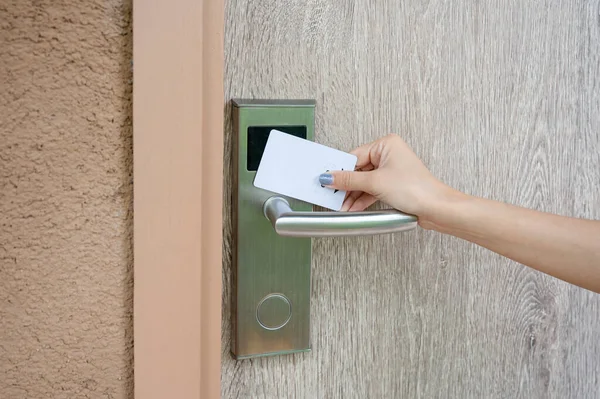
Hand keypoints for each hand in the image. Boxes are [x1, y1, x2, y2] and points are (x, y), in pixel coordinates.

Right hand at [319, 134, 456, 222]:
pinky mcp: (393, 185)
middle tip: (333, 195)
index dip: (341, 171)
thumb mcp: (375, 183)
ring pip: (365, 181)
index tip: (327, 180)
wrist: (436, 208)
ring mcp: (392, 170)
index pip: (354, 156)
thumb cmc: (416, 189)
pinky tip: (353, 207)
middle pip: (359, 170)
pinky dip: (363, 198)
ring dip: (354, 195)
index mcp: (386, 144)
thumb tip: (330, 177)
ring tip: (342, 205)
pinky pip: (372, 189)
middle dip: (347, 186)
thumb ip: (349, 181)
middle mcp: (389, 155)